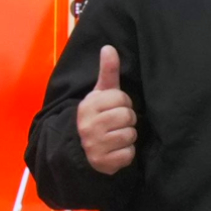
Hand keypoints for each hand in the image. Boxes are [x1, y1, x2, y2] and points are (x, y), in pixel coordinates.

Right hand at [77, 45, 137, 173]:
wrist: (80, 148)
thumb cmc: (96, 116)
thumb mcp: (100, 93)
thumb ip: (107, 71)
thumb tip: (109, 47)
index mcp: (88, 106)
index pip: (122, 99)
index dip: (123, 103)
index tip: (113, 108)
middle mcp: (89, 126)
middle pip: (128, 116)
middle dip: (127, 120)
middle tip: (115, 123)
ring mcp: (95, 146)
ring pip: (130, 135)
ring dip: (127, 137)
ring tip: (115, 137)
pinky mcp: (103, 163)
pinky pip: (128, 154)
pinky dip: (126, 153)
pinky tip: (115, 150)